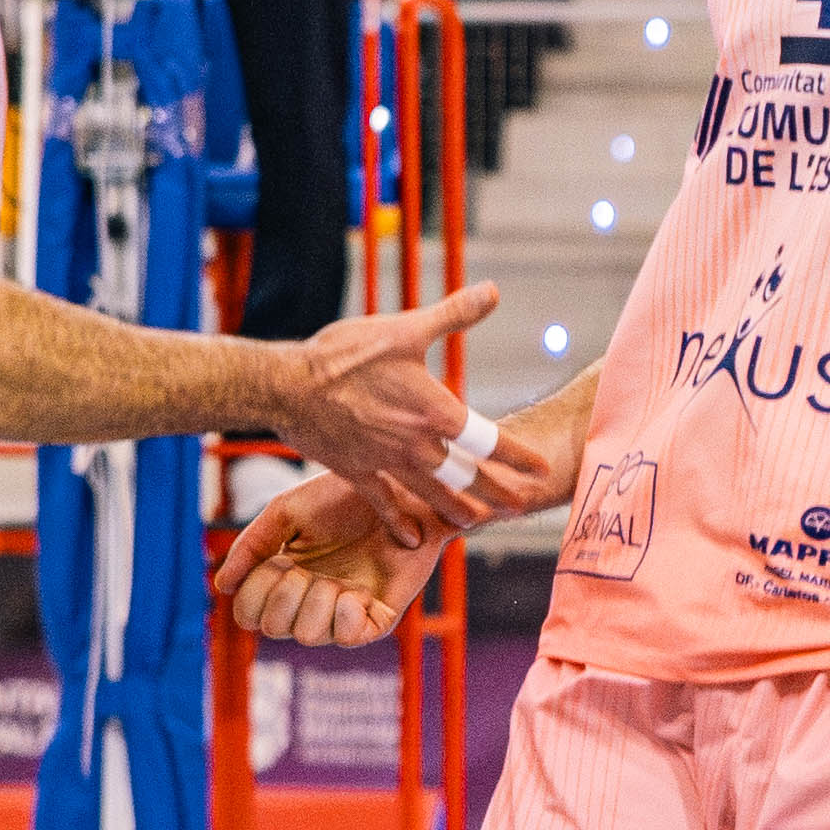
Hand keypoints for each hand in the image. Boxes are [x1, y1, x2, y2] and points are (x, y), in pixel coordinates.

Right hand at [213, 476, 421, 648]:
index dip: (253, 595)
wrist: (402, 489)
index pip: (249, 614)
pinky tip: (356, 593)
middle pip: (273, 629)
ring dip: (316, 602)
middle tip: (304, 568)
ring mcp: (344, 611)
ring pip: (308, 636)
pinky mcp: (378, 618)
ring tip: (336, 579)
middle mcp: (312, 600)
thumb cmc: (346, 496)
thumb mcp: (287, 512)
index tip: (275, 562)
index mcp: (286, 577)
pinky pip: (349, 639)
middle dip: (283, 595)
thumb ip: (251, 546)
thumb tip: (222, 588)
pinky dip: (346, 615)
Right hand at [263, 281, 529, 520]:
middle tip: (521, 508)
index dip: (519, 456)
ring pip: (433, 494)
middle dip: (498, 493)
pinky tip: (412, 538)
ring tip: (478, 522)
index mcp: (435, 411)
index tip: (542, 470)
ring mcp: (386, 462)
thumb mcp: (406, 329)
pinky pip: (385, 503)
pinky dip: (400, 521)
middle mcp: (416, 444)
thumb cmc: (346, 353)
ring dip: (458, 509)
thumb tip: (494, 290)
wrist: (287, 384)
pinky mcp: (357, 471)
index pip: (489, 439)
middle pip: (468, 477)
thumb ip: (454, 314)